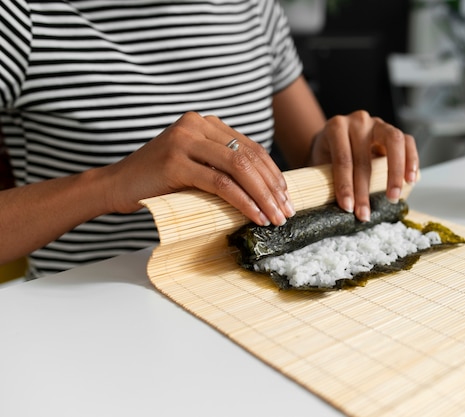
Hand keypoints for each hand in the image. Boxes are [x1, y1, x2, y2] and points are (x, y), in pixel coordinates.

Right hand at [103, 112, 294, 225]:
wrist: (116, 185)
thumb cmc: (158, 180)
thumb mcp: (195, 165)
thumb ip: (222, 165)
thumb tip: (265, 189)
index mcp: (205, 123)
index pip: (252, 148)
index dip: (273, 174)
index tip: (286, 197)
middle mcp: (196, 125)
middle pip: (249, 157)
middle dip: (273, 187)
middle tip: (286, 211)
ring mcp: (185, 140)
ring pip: (239, 168)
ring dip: (263, 196)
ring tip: (275, 218)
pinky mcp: (175, 162)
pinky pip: (220, 183)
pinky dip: (242, 201)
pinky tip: (254, 216)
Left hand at [308, 110, 418, 221]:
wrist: (336, 140)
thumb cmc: (329, 154)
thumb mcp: (321, 163)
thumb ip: (328, 178)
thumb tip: (341, 207)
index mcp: (336, 127)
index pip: (342, 159)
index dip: (345, 185)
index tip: (347, 207)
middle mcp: (358, 121)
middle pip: (364, 157)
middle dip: (364, 190)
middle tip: (364, 214)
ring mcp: (378, 124)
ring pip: (393, 142)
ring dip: (394, 173)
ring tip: (393, 197)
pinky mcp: (393, 130)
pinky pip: (408, 142)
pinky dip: (412, 161)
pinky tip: (410, 180)